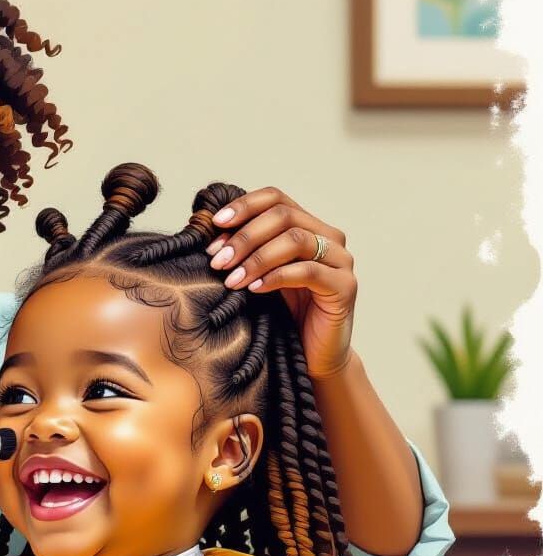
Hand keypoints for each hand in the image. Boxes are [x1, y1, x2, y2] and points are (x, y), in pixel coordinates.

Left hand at [205, 186, 356, 378]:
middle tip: (218, 260)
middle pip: (283, 215)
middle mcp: (327, 237)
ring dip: (257, 257)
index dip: (245, 206)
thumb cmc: (282, 316)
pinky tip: (254, 289)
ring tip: (231, 278)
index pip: (276, 198)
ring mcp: (340, 260)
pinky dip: (276, 276)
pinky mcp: (344, 286)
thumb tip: (209, 233)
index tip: (216, 224)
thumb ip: (245, 252)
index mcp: (307, 227)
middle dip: (244, 236)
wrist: (311, 357)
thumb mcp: (259, 276)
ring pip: (295, 239)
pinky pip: (308, 271)